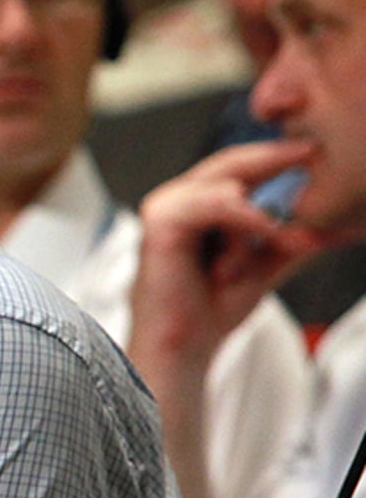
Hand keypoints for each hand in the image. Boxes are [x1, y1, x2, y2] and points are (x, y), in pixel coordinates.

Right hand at [130, 141, 324, 375]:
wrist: (185, 346)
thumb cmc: (212, 309)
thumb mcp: (265, 265)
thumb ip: (292, 243)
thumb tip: (337, 229)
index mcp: (197, 206)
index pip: (238, 169)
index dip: (275, 157)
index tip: (313, 152)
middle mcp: (177, 201)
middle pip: (229, 163)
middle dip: (273, 158)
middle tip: (310, 152)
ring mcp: (165, 209)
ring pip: (224, 183)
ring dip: (262, 211)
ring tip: (289, 238)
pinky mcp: (159, 224)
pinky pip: (212, 206)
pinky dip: (245, 218)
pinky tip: (268, 232)